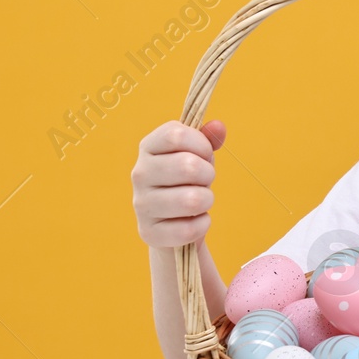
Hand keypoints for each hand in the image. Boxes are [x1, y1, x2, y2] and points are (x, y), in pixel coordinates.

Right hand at [131, 119, 227, 248]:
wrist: (172, 222)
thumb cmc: (186, 180)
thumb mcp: (197, 155)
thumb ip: (208, 138)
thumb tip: (218, 127)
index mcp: (148, 147)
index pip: (176, 134)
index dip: (201, 144)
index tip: (205, 154)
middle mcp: (139, 173)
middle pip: (188, 166)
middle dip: (208, 174)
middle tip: (203, 181)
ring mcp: (141, 204)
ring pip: (192, 199)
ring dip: (207, 200)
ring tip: (200, 200)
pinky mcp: (148, 232)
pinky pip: (189, 228)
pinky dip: (202, 224)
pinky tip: (194, 220)